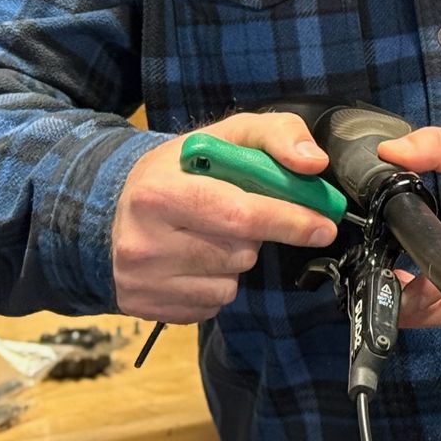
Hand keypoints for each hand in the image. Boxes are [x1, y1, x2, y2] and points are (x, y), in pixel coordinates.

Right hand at [112, 113, 337, 323]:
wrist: (117, 206)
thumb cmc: (184, 168)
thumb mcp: (228, 135)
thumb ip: (277, 135)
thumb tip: (314, 164)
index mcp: (160, 192)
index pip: (240, 215)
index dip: (289, 220)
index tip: (323, 226)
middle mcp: (143, 241)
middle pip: (240, 253)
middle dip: (258, 236)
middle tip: (247, 218)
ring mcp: (141, 280)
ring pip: (229, 283)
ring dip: (236, 260)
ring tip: (209, 234)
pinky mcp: (144, 306)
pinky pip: (211, 304)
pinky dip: (216, 283)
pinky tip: (196, 260)